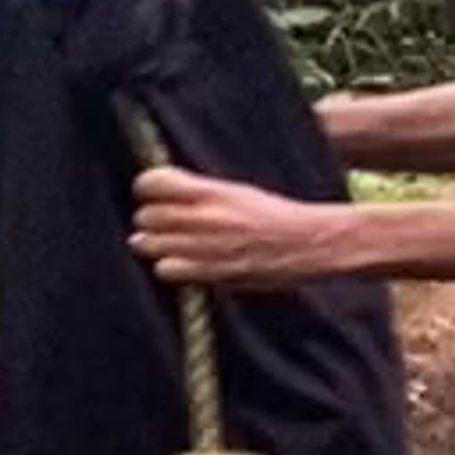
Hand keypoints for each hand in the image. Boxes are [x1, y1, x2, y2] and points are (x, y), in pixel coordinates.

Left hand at [130, 159, 336, 289]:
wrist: (309, 242)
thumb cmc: (275, 215)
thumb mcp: (238, 191)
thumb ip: (200, 192)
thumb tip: (164, 192)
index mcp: (212, 191)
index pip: (153, 182)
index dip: (146, 188)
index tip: (150, 193)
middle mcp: (204, 217)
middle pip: (146, 216)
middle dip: (147, 219)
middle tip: (158, 223)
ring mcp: (205, 246)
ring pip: (149, 244)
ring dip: (152, 244)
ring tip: (164, 244)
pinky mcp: (211, 271)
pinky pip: (166, 270)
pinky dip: (167, 268)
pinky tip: (180, 264)